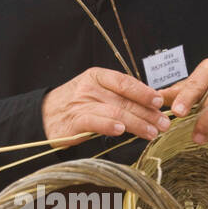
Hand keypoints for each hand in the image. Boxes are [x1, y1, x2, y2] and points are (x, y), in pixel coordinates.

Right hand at [42, 67, 170, 147]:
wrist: (42, 116)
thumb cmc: (75, 105)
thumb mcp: (96, 92)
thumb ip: (118, 96)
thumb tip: (151, 105)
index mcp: (98, 76)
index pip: (125, 81)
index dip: (144, 92)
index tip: (160, 102)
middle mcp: (90, 87)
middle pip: (125, 99)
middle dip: (148, 113)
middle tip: (164, 123)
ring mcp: (81, 103)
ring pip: (115, 111)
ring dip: (137, 123)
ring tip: (152, 132)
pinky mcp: (73, 121)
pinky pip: (95, 121)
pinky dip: (109, 125)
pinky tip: (121, 130)